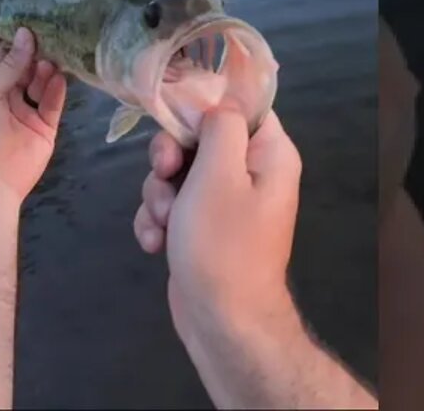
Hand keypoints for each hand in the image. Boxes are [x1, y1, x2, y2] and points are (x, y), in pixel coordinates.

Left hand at [0, 27, 67, 204]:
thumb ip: (10, 64)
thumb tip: (26, 34)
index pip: (5, 58)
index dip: (18, 42)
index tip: (34, 24)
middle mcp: (9, 96)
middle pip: (27, 69)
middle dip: (37, 54)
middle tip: (52, 38)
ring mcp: (28, 111)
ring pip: (42, 84)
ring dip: (47, 71)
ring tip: (53, 60)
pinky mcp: (45, 126)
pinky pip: (53, 104)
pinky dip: (57, 90)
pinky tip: (60, 78)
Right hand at [133, 108, 302, 337]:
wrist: (222, 321)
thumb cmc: (223, 243)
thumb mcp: (218, 173)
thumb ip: (219, 126)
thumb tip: (216, 103)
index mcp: (268, 153)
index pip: (238, 106)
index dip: (201, 107)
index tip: (175, 121)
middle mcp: (250, 173)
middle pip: (197, 139)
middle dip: (168, 160)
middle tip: (164, 176)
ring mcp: (224, 204)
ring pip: (176, 174)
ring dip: (157, 196)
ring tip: (163, 224)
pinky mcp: (200, 230)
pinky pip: (171, 208)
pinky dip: (158, 223)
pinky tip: (155, 244)